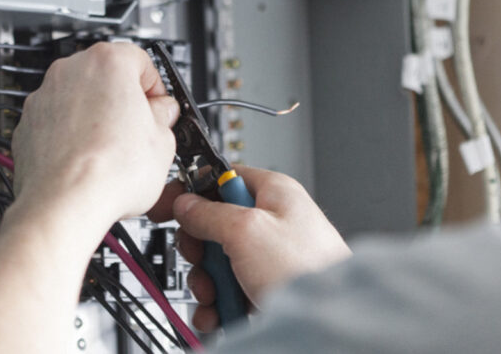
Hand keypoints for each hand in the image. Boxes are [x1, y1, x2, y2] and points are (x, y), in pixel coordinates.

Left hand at [10, 42, 178, 236]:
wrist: (65, 204)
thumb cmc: (109, 171)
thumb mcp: (163, 141)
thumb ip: (164, 116)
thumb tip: (161, 114)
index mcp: (108, 62)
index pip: (141, 61)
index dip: (155, 88)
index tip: (160, 108)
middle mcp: (70, 71)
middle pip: (107, 77)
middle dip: (124, 101)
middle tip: (139, 131)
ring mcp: (44, 97)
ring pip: (79, 99)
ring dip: (96, 118)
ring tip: (113, 152)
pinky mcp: (28, 125)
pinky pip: (57, 123)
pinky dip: (71, 136)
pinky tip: (88, 161)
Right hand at [149, 166, 350, 331]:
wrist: (331, 322)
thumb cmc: (307, 269)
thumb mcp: (247, 230)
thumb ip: (210, 213)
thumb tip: (186, 204)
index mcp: (273, 193)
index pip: (222, 179)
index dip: (194, 192)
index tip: (169, 207)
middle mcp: (272, 223)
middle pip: (215, 226)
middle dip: (201, 251)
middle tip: (203, 261)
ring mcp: (269, 259)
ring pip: (219, 263)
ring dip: (208, 283)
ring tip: (217, 296)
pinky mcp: (266, 289)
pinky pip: (229, 292)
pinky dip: (219, 305)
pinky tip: (220, 314)